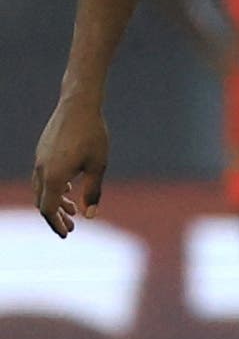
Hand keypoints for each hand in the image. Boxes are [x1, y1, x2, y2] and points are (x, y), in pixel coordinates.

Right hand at [33, 94, 108, 237]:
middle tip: (72, 226)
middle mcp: (41, 171)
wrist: (79, 105)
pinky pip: (43, 176)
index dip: (57, 224)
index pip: (49, 210)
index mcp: (53, 177)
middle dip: (56, 216)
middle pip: (43, 202)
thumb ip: (93, 192)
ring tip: (73, 209)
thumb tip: (90, 215)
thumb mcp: (98, 165)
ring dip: (56, 201)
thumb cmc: (93, 135)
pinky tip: (69, 186)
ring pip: (42, 189)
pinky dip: (53, 187)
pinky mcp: (42, 151)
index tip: (67, 234)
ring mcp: (39, 160)